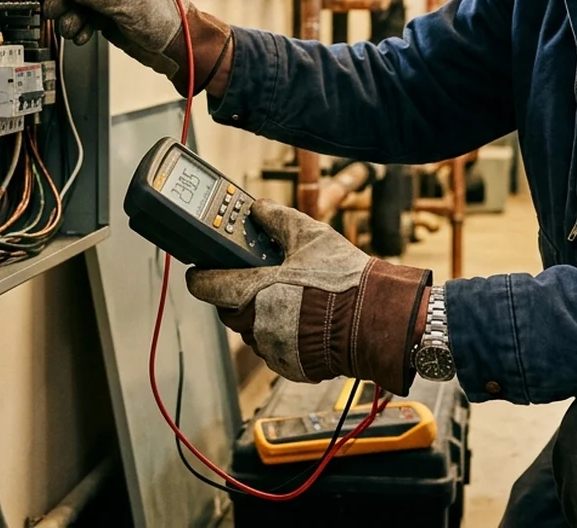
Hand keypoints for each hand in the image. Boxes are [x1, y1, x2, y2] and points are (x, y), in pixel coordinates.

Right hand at [41, 0, 225, 81]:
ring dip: (69, 15)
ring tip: (70, 28)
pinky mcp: (107, 15)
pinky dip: (78, 27)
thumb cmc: (168, 20)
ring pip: (78, 0)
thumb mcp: (133, 2)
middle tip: (53, 9)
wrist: (176, 49)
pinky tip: (80, 35)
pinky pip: (84, 17)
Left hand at [187, 200, 430, 394]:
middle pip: (229, 310)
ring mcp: (272, 349)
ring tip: (290, 299)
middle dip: (237, 296)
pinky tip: (305, 321)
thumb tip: (259, 208)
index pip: (207, 287)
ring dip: (261, 316)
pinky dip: (283, 336)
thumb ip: (280, 220)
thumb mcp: (312, 237)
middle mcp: (256, 324)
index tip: (198, 271)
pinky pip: (275, 349)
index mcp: (255, 291)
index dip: (201, 277)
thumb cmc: (345, 280)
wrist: (377, 321)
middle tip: (255, 280)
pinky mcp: (290, 367)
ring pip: (253, 331)